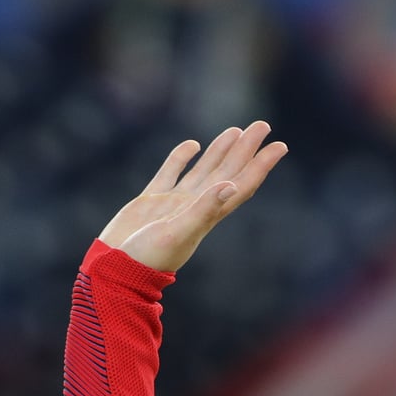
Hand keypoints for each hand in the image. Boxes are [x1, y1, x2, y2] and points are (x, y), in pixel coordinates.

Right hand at [98, 122, 288, 273]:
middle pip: (227, 172)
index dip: (261, 166)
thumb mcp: (178, 233)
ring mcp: (174, 203)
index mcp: (207, 215)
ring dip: (221, 151)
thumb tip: (229, 186)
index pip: (241, 184)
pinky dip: (182, 158)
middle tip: (263, 125)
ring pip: (204, 170)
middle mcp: (195, 207)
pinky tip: (193, 145)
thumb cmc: (148, 257)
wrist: (116, 270)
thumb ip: (203, 210)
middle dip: (246, 149)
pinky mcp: (152, 200)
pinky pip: (171, 173)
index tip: (280, 146)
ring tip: (237, 130)